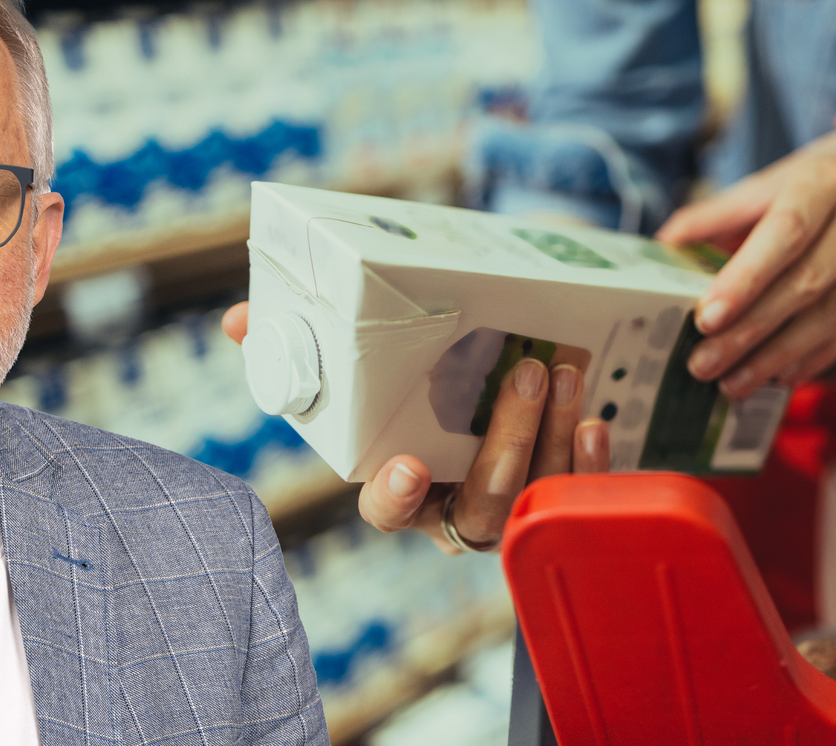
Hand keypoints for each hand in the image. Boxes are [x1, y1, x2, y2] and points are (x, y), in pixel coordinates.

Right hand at [221, 302, 610, 553]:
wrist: (482, 387)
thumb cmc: (406, 391)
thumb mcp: (352, 369)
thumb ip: (293, 347)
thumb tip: (241, 321)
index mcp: (402, 488)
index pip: (390, 513)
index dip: (396, 498)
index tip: (409, 465)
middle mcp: (455, 509)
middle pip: (479, 506)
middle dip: (505, 444)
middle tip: (523, 375)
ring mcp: (511, 509)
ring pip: (534, 497)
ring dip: (553, 439)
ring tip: (562, 372)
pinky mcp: (559, 498)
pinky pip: (579, 496)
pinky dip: (591, 463)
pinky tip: (595, 420)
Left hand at [655, 124, 835, 396]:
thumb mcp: (780, 177)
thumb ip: (723, 212)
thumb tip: (666, 241)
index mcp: (829, 182)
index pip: (785, 235)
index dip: (745, 280)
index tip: (705, 318)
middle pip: (805, 286)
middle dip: (749, 333)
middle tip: (703, 365)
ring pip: (832, 317)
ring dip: (777, 357)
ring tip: (732, 382)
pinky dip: (815, 357)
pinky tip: (779, 374)